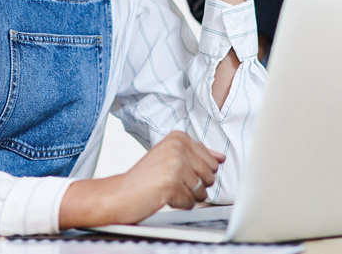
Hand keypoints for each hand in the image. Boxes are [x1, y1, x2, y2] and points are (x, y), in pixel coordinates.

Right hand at [58, 132, 224, 227]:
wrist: (120, 193)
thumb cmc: (145, 178)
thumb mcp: (171, 158)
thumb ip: (198, 155)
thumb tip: (221, 157)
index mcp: (179, 137)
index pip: (212, 160)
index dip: (197, 173)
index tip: (177, 171)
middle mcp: (178, 147)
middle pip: (210, 175)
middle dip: (195, 185)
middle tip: (172, 182)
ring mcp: (175, 165)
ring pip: (202, 190)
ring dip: (187, 195)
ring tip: (167, 188)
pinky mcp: (171, 184)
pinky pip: (190, 202)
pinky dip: (179, 204)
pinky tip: (164, 196)